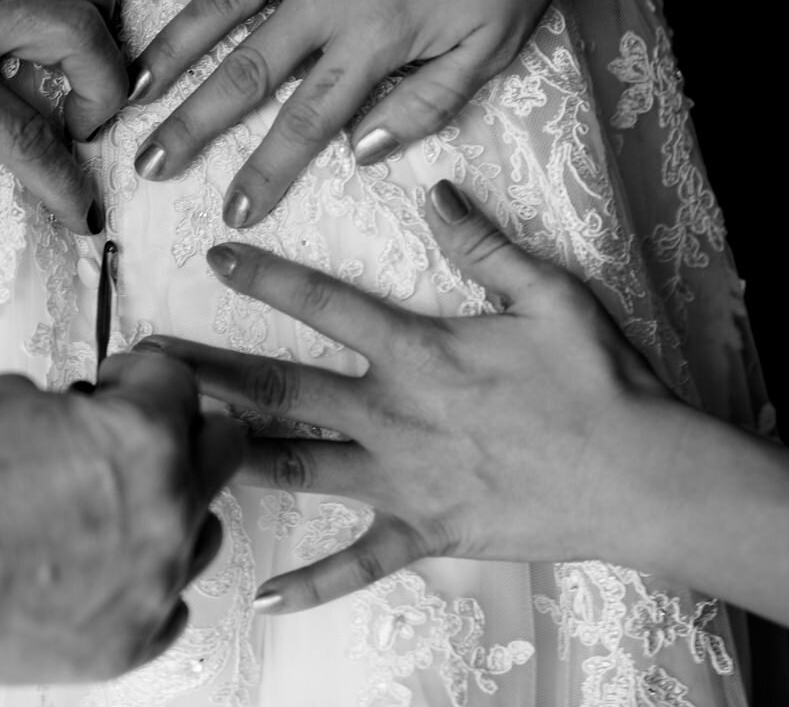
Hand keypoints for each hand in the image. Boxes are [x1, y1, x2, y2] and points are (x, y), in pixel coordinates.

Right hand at [0, 353, 243, 681]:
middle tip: (134, 435)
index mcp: (141, 439)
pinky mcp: (132, 640)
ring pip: (206, 530)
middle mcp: (166, 510)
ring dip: (171, 508)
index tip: (118, 385)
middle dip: (180, 431)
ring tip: (112, 508)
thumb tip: (87, 417)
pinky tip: (103, 564)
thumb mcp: (8, 399)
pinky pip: (173, 600)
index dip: (139, 376)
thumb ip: (75, 408)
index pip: (179, 384)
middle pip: (221, 450)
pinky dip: (147, 578)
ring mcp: (155, 583)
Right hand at [131, 0, 625, 227]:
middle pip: (244, 69)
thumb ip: (424, 103)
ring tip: (136, 81)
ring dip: (175, 41)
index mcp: (374, 35)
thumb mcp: (491, 47)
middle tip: (147, 160)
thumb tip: (362, 149)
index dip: (264, 170)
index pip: (305, 121)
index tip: (231, 210)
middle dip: (190, 122)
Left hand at [139, 179, 673, 612]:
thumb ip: (484, 244)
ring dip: (230, 458)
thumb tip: (436, 193)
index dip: (265, 276)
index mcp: (418, 353)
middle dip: (209, 375)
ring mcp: (402, 479)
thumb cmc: (600, 383)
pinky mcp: (425, 531)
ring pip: (296, 467)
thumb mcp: (550, 296)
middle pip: (281, 389)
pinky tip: (264, 596)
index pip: (324, 305)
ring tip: (169, 453)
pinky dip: (313, 582)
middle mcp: (392, 415)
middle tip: (146, 366)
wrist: (642, 477)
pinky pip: (358, 563)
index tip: (214, 256)